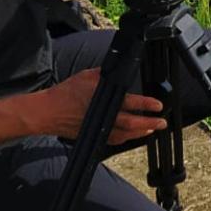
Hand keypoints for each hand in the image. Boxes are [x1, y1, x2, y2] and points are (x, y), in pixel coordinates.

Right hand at [35, 69, 167, 145]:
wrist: (49, 112)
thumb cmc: (66, 93)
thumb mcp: (88, 76)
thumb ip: (106, 74)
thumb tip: (119, 70)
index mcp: (104, 99)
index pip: (130, 102)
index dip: (146, 104)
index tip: (158, 105)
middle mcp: (104, 116)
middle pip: (132, 123)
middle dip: (150, 123)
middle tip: (161, 122)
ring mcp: (100, 128)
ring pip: (125, 135)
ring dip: (140, 132)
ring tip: (152, 129)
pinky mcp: (95, 136)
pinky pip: (115, 140)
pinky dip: (126, 138)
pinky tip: (134, 135)